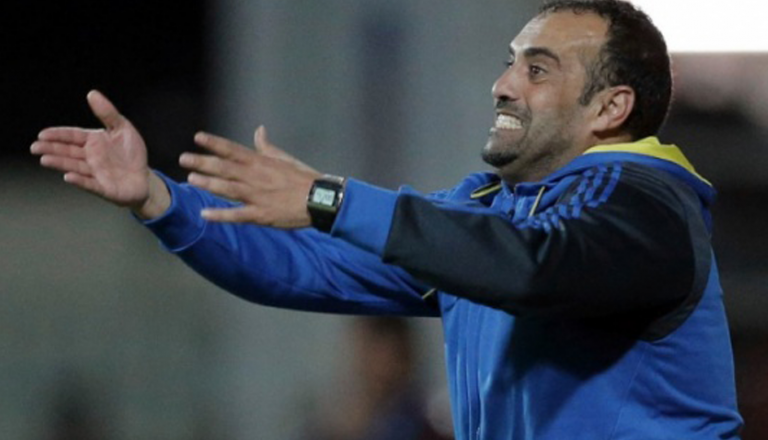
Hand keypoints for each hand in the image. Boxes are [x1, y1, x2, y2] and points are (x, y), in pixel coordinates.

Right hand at [30, 91, 168, 216]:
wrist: (144, 178)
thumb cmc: (131, 154)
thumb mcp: (123, 128)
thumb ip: (107, 113)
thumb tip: (92, 94)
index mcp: (93, 142)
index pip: (72, 136)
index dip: (58, 135)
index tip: (43, 134)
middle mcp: (90, 157)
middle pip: (68, 151)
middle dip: (52, 149)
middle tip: (35, 147)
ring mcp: (95, 173)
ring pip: (75, 166)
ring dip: (60, 163)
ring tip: (45, 160)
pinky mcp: (103, 188)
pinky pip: (90, 184)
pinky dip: (80, 181)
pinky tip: (68, 177)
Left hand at [180, 126, 322, 227]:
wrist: (321, 200)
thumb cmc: (304, 179)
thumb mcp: (285, 159)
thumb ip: (267, 147)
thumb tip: (259, 130)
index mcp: (262, 163)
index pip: (233, 150)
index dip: (215, 143)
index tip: (197, 137)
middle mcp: (256, 177)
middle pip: (225, 167)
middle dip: (203, 162)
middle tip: (184, 158)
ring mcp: (258, 196)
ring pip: (228, 188)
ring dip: (209, 183)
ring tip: (191, 179)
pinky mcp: (261, 214)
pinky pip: (237, 215)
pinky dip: (221, 214)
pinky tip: (205, 214)